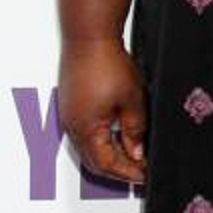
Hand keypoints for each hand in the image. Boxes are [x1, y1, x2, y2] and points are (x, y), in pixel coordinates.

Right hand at [57, 38, 146, 186]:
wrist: (88, 37)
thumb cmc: (106, 62)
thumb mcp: (132, 101)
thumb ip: (135, 131)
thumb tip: (137, 153)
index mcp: (87, 129)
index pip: (107, 165)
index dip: (128, 173)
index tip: (144, 175)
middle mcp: (72, 126)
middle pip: (94, 163)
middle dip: (117, 171)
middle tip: (138, 171)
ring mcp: (69, 116)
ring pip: (87, 150)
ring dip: (108, 157)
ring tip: (130, 156)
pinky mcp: (69, 106)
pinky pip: (82, 135)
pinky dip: (99, 144)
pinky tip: (114, 138)